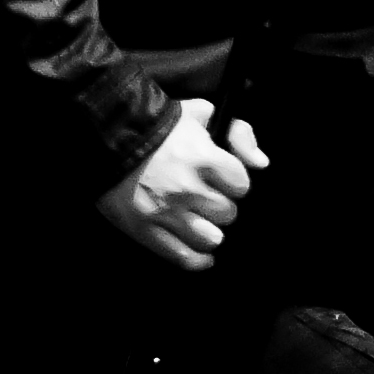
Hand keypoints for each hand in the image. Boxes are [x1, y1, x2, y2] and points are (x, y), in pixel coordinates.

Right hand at [96, 98, 268, 271]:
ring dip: (210, 231)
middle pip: (227, 213)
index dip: (235, 183)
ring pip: (211, 239)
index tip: (225, 180)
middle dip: (222, 206)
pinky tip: (201, 253)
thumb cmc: (162, 126)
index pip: (241, 185)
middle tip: (209, 199)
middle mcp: (188, 188)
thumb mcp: (202, 113)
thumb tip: (261, 163)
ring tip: (202, 222)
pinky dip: (198, 260)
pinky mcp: (146, 231)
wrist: (112, 139)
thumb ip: (239, 133)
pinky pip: (183, 258)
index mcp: (203, 158)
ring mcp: (166, 213)